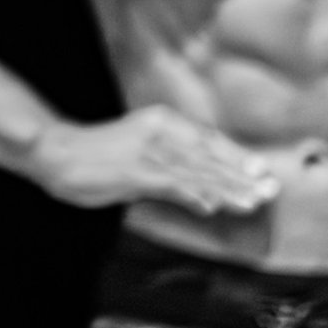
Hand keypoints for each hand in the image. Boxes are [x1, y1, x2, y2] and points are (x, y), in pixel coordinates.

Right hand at [27, 106, 278, 216]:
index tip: (263, 172)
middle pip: (208, 156)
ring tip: (251, 203)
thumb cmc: (100, 154)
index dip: (237, 157)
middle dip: (241, 175)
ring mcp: (146, 150)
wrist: (57, 150)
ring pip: (195, 172)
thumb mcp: (142, 152)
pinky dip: (191, 195)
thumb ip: (173, 168)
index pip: (208, 140)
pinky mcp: (132, 170)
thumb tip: (207, 194)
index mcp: (162, 121)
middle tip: (271, 191)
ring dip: (225, 189)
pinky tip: (210, 207)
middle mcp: (158, 131)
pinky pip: (169, 184)